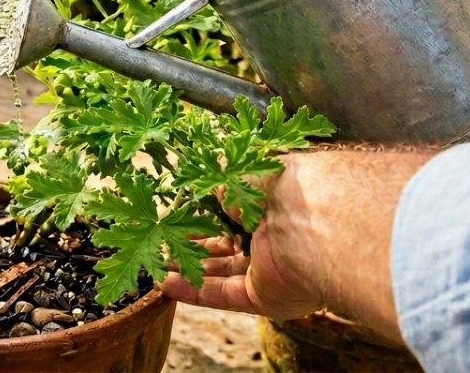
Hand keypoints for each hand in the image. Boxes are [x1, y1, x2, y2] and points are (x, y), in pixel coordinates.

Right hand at [160, 149, 432, 342]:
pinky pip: (225, 295)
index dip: (204, 216)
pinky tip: (166, 286)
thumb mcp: (240, 172)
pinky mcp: (266, 296)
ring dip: (189, 270)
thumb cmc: (283, 185)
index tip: (176, 217)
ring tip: (156, 267)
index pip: (234, 212)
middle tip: (162, 245)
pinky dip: (195, 292)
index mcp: (272, 204)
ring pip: (222, 273)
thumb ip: (219, 181)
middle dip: (193, 246)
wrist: (313, 221)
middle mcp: (273, 238)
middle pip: (226, 246)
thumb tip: (203, 183)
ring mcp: (270, 269)